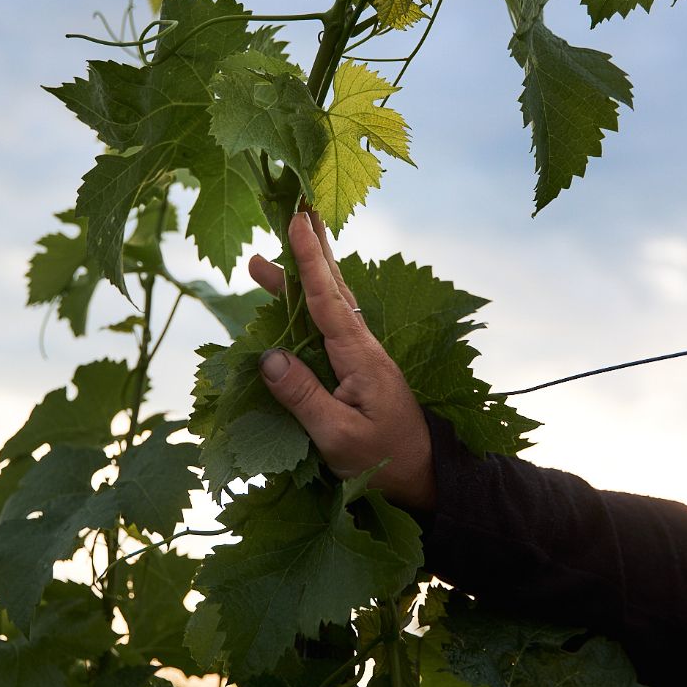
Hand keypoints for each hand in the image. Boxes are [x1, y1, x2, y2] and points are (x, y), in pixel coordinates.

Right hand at [247, 212, 435, 511]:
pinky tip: (288, 306)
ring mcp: (359, 357)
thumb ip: (303, 397)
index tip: (298, 221)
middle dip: (310, 251)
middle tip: (292, 210)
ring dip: (300, 280)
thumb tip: (269, 357)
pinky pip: (325, 328)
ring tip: (262, 262)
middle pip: (332, 289)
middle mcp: (361, 347)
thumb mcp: (337, 436)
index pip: (328, 300)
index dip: (310, 260)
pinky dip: (305, 307)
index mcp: (360, 357)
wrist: (424, 476)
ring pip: (327, 306)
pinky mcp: (354, 370)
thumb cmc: (383, 458)